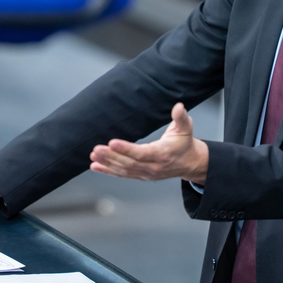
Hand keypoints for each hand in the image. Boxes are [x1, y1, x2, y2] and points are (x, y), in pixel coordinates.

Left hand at [89, 103, 208, 183]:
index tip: (112, 142)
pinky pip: (122, 174)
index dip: (127, 149)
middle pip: (129, 163)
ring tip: (93, 155)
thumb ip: (181, 117)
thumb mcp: (186, 128)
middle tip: (96, 148)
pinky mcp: (141, 176)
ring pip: (123, 170)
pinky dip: (108, 171)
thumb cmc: (185, 143)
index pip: (142, 153)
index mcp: (163, 154)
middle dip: (111, 156)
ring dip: (107, 163)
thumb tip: (179, 106)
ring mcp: (146, 173)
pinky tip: (95, 166)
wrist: (189, 163)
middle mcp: (153, 167)